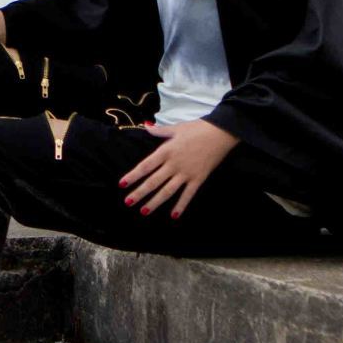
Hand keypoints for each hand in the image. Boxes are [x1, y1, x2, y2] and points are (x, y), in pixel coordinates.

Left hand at [120, 119, 239, 218]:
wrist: (220, 133)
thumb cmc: (197, 128)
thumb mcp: (176, 128)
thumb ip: (160, 131)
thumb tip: (146, 126)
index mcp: (166, 151)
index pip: (146, 166)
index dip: (133, 176)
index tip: (122, 184)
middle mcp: (174, 164)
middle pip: (153, 181)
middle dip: (140, 193)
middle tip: (128, 202)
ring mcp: (186, 173)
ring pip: (167, 191)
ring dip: (155, 202)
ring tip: (144, 211)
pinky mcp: (198, 179)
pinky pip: (187, 195)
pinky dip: (181, 205)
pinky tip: (173, 216)